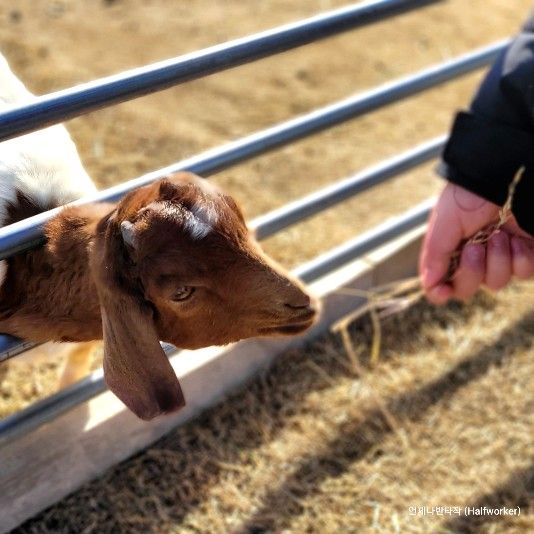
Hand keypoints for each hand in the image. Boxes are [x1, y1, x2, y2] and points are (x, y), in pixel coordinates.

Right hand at [419, 183, 533, 303]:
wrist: (502, 178)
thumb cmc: (467, 197)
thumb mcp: (443, 225)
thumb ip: (435, 257)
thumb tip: (429, 284)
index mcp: (449, 252)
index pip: (441, 285)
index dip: (441, 292)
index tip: (444, 291)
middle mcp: (472, 258)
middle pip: (467, 289)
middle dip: (471, 270)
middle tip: (475, 246)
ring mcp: (499, 257)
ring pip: (496, 283)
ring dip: (497, 260)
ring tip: (499, 234)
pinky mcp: (525, 253)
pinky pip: (523, 274)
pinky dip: (519, 259)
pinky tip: (516, 240)